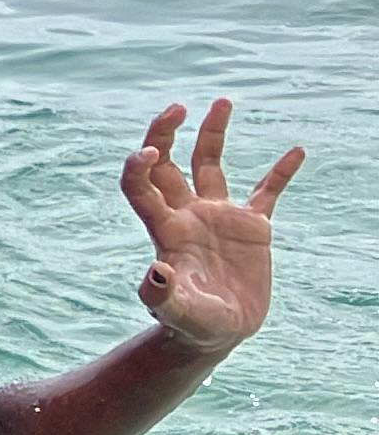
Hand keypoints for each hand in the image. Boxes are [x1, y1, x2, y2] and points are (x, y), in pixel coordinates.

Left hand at [120, 99, 303, 358]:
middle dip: (165, 134)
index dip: (139, 165)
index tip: (151, 151)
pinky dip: (280, 172)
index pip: (141, 185)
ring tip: (222, 101)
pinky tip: (296, 151)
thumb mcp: (176, 312)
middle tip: (178, 107)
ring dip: (213, 133)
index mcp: (165, 229)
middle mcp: (187, 214)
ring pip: (210, 164)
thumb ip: (162, 295)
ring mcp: (218, 217)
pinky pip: (266, 191)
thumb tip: (154, 274)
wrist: (219, 333)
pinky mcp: (252, 227)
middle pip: (168, 164)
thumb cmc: (191, 324)